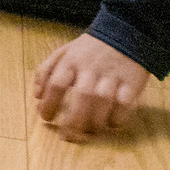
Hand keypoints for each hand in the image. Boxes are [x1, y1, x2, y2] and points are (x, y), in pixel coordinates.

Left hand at [33, 33, 151, 140]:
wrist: (125, 34)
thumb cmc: (88, 50)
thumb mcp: (63, 52)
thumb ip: (46, 71)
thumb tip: (37, 96)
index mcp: (71, 61)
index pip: (57, 83)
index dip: (49, 103)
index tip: (46, 118)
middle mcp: (91, 68)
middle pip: (83, 96)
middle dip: (74, 119)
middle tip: (68, 135)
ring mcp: (112, 75)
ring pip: (104, 100)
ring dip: (95, 121)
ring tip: (89, 131)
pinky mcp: (132, 82)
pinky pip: (125, 103)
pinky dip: (117, 117)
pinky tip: (111, 123)